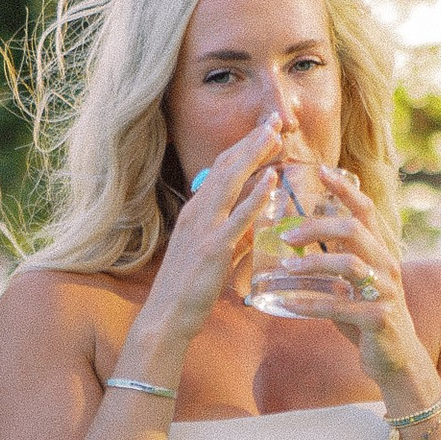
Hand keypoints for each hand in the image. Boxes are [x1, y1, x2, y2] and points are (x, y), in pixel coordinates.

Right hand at [135, 116, 287, 350]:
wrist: (166, 317)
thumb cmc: (187, 290)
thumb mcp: (211, 255)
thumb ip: (234, 235)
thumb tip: (256, 222)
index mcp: (196, 212)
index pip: (220, 170)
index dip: (243, 148)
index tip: (263, 132)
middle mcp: (197, 213)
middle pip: (226, 167)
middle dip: (251, 142)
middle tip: (273, 121)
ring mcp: (204, 229)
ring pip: (231, 183)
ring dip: (254, 157)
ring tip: (274, 137)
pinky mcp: (214, 249)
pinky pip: (237, 218)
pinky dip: (254, 197)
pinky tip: (270, 182)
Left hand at [277, 171, 430, 393]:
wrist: (397, 360)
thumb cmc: (367, 317)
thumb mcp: (350, 284)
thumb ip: (332, 261)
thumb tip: (294, 239)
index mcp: (381, 251)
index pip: (365, 210)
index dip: (344, 189)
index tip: (319, 170)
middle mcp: (387, 265)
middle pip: (354, 230)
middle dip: (317, 226)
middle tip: (285, 235)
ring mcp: (386, 291)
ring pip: (349, 264)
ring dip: (313, 264)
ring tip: (284, 268)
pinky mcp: (379, 318)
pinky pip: (340, 306)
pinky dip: (311, 304)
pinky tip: (287, 305)